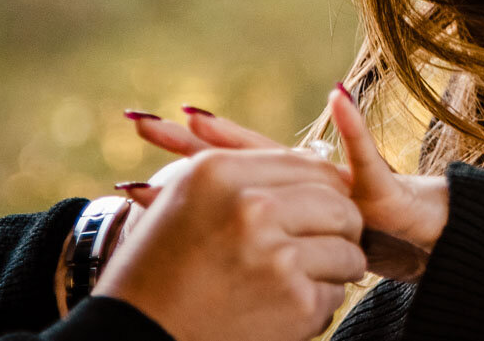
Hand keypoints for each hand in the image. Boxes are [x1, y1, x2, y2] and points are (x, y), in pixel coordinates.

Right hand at [92, 147, 365, 340]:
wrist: (135, 334)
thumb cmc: (159, 263)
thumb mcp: (187, 195)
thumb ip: (249, 172)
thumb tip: (319, 160)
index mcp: (223, 173)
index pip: (310, 165)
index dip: (325, 187)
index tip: (321, 206)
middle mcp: (253, 208)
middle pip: (339, 205)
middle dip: (341, 226)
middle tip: (326, 243)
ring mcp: (277, 258)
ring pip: (347, 250)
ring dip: (334, 267)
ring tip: (306, 277)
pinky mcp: (294, 303)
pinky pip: (334, 294)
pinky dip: (317, 304)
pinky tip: (286, 307)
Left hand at [132, 92, 449, 282]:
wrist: (419, 235)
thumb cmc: (357, 244)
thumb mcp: (300, 253)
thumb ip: (265, 249)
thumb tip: (207, 264)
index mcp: (279, 196)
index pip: (221, 172)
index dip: (180, 153)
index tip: (133, 133)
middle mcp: (298, 178)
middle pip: (235, 154)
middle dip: (188, 139)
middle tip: (137, 122)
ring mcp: (331, 177)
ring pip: (278, 154)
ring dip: (242, 136)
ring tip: (199, 117)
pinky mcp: (376, 184)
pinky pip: (366, 156)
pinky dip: (355, 126)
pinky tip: (339, 96)